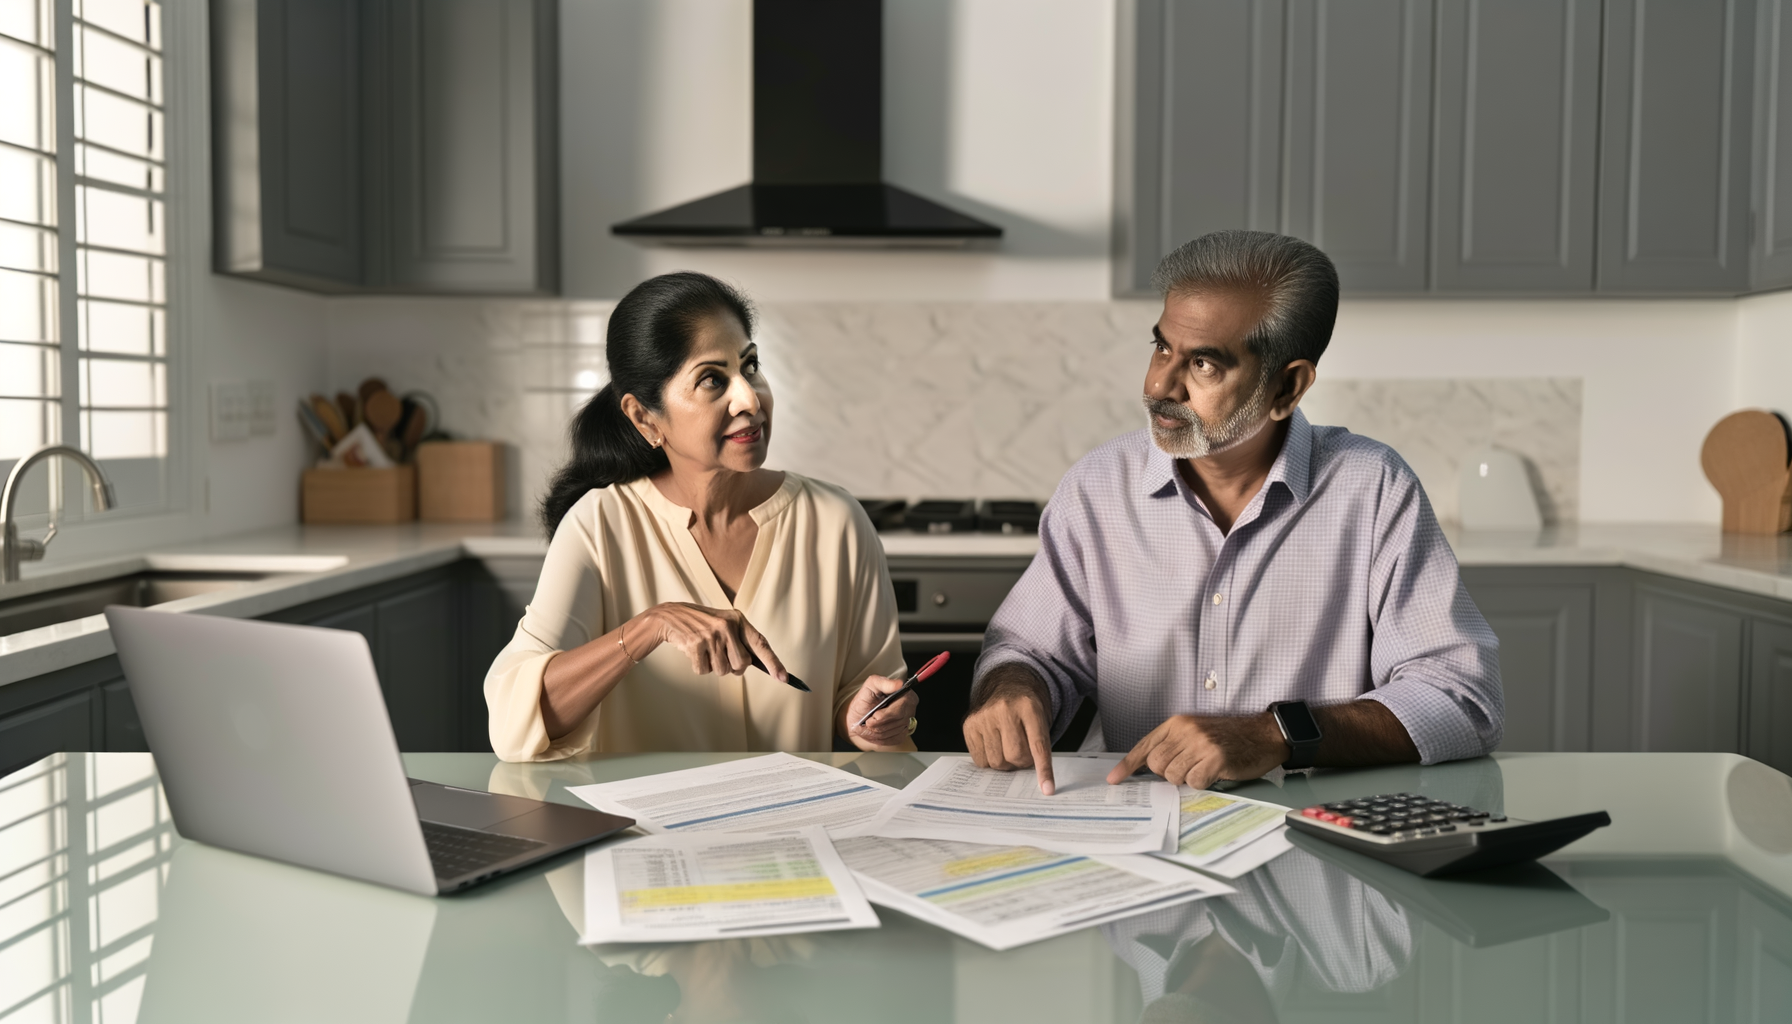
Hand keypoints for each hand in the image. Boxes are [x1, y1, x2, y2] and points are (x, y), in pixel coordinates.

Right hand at [640, 603, 786, 679]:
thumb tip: (756, 665)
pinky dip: (699, 667)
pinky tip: (694, 653)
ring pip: (723, 671)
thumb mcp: (724, 624)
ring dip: (714, 667)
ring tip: (705, 651)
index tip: (784, 678)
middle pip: (741, 665)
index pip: (760, 644)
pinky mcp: (696, 644)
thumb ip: (740, 641)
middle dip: (732, 667)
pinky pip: (704, 671)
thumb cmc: (702, 624)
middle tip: (721, 655)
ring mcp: (711, 634)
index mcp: (738, 620)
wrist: (672, 616)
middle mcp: (727, 626)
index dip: (773, 662)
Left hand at [842, 675, 917, 751]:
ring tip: (869, 726)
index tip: (874, 716)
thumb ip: (883, 683)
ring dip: (877, 731)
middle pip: (898, 721)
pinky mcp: (902, 734)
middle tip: (868, 721)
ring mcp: (907, 722)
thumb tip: (898, 684)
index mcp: (904, 694)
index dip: (886, 715)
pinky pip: (892, 740)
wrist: (859, 716)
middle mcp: (909, 708)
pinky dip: (880, 738)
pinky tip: (874, 731)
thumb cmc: (865, 701)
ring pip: (894, 732)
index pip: (901, 708)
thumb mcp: (870, 687)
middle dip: (879, 724)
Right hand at [963, 671, 1055, 794]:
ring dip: (1005, 762)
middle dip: (1022, 762)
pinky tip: (994, 745)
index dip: (1043, 770)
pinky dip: (989, 760)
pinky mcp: (969, 724)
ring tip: (1007, 746)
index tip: (1047, 789)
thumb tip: (1037, 780)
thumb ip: (1039, 745)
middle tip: (1024, 752)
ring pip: (997, 762)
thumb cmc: (1027, 707)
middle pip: (1015, 756)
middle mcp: (1004, 709)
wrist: (1007, 684)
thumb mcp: (1042, 718)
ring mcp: (984, 716)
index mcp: (1029, 706)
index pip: (1038, 745)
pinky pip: (981, 760)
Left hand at [1107, 713, 1288, 788]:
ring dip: (1187, 779)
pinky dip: (1203, 783)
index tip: (1114, 779)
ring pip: (1173, 776)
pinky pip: (1194, 782)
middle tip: (1188, 768)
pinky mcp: (1215, 758)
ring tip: (1204, 768)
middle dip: (1168, 774)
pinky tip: (1215, 773)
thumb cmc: (1229, 737)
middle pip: (1156, 765)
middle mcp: (1186, 731)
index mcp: (1177, 723)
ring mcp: (1200, 744)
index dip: (1127, 765)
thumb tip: (1149, 768)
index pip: (1145, 745)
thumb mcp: (1196, 733)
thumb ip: (1173, 745)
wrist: (1263, 734)